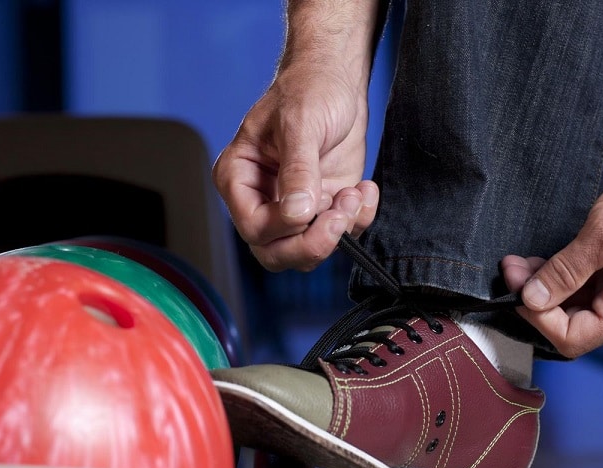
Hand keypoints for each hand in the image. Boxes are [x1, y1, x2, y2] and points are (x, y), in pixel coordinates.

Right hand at [212, 66, 377, 271]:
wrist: (338, 80)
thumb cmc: (308, 89)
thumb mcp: (300, 124)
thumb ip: (297, 171)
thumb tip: (297, 213)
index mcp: (238, 178)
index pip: (253, 227)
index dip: (284, 227)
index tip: (313, 207)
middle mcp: (261, 199)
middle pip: (275, 252)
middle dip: (312, 243)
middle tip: (340, 216)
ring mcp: (294, 207)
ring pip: (307, 252)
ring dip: (339, 231)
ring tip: (355, 193)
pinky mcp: (324, 207)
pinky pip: (339, 236)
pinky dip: (358, 221)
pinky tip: (364, 190)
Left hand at [502, 161, 602, 357]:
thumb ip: (566, 270)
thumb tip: (533, 298)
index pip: (569, 337)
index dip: (536, 316)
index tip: (515, 286)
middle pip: (569, 324)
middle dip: (535, 298)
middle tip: (512, 268)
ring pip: (575, 306)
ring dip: (546, 286)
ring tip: (522, 261)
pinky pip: (588, 289)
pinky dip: (563, 277)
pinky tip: (546, 259)